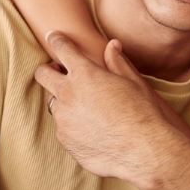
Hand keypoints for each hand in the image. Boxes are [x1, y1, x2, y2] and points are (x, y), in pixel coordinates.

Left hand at [34, 32, 174, 183]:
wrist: (146, 152)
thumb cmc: (143, 113)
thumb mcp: (134, 82)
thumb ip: (117, 62)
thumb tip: (112, 45)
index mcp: (85, 74)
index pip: (62, 49)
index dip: (57, 40)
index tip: (54, 38)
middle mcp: (68, 94)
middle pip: (43, 74)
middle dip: (48, 70)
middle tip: (59, 72)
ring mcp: (64, 120)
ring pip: (54, 104)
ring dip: (65, 102)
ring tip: (86, 108)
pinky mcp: (65, 141)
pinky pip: (63, 128)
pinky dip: (73, 125)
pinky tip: (93, 129)